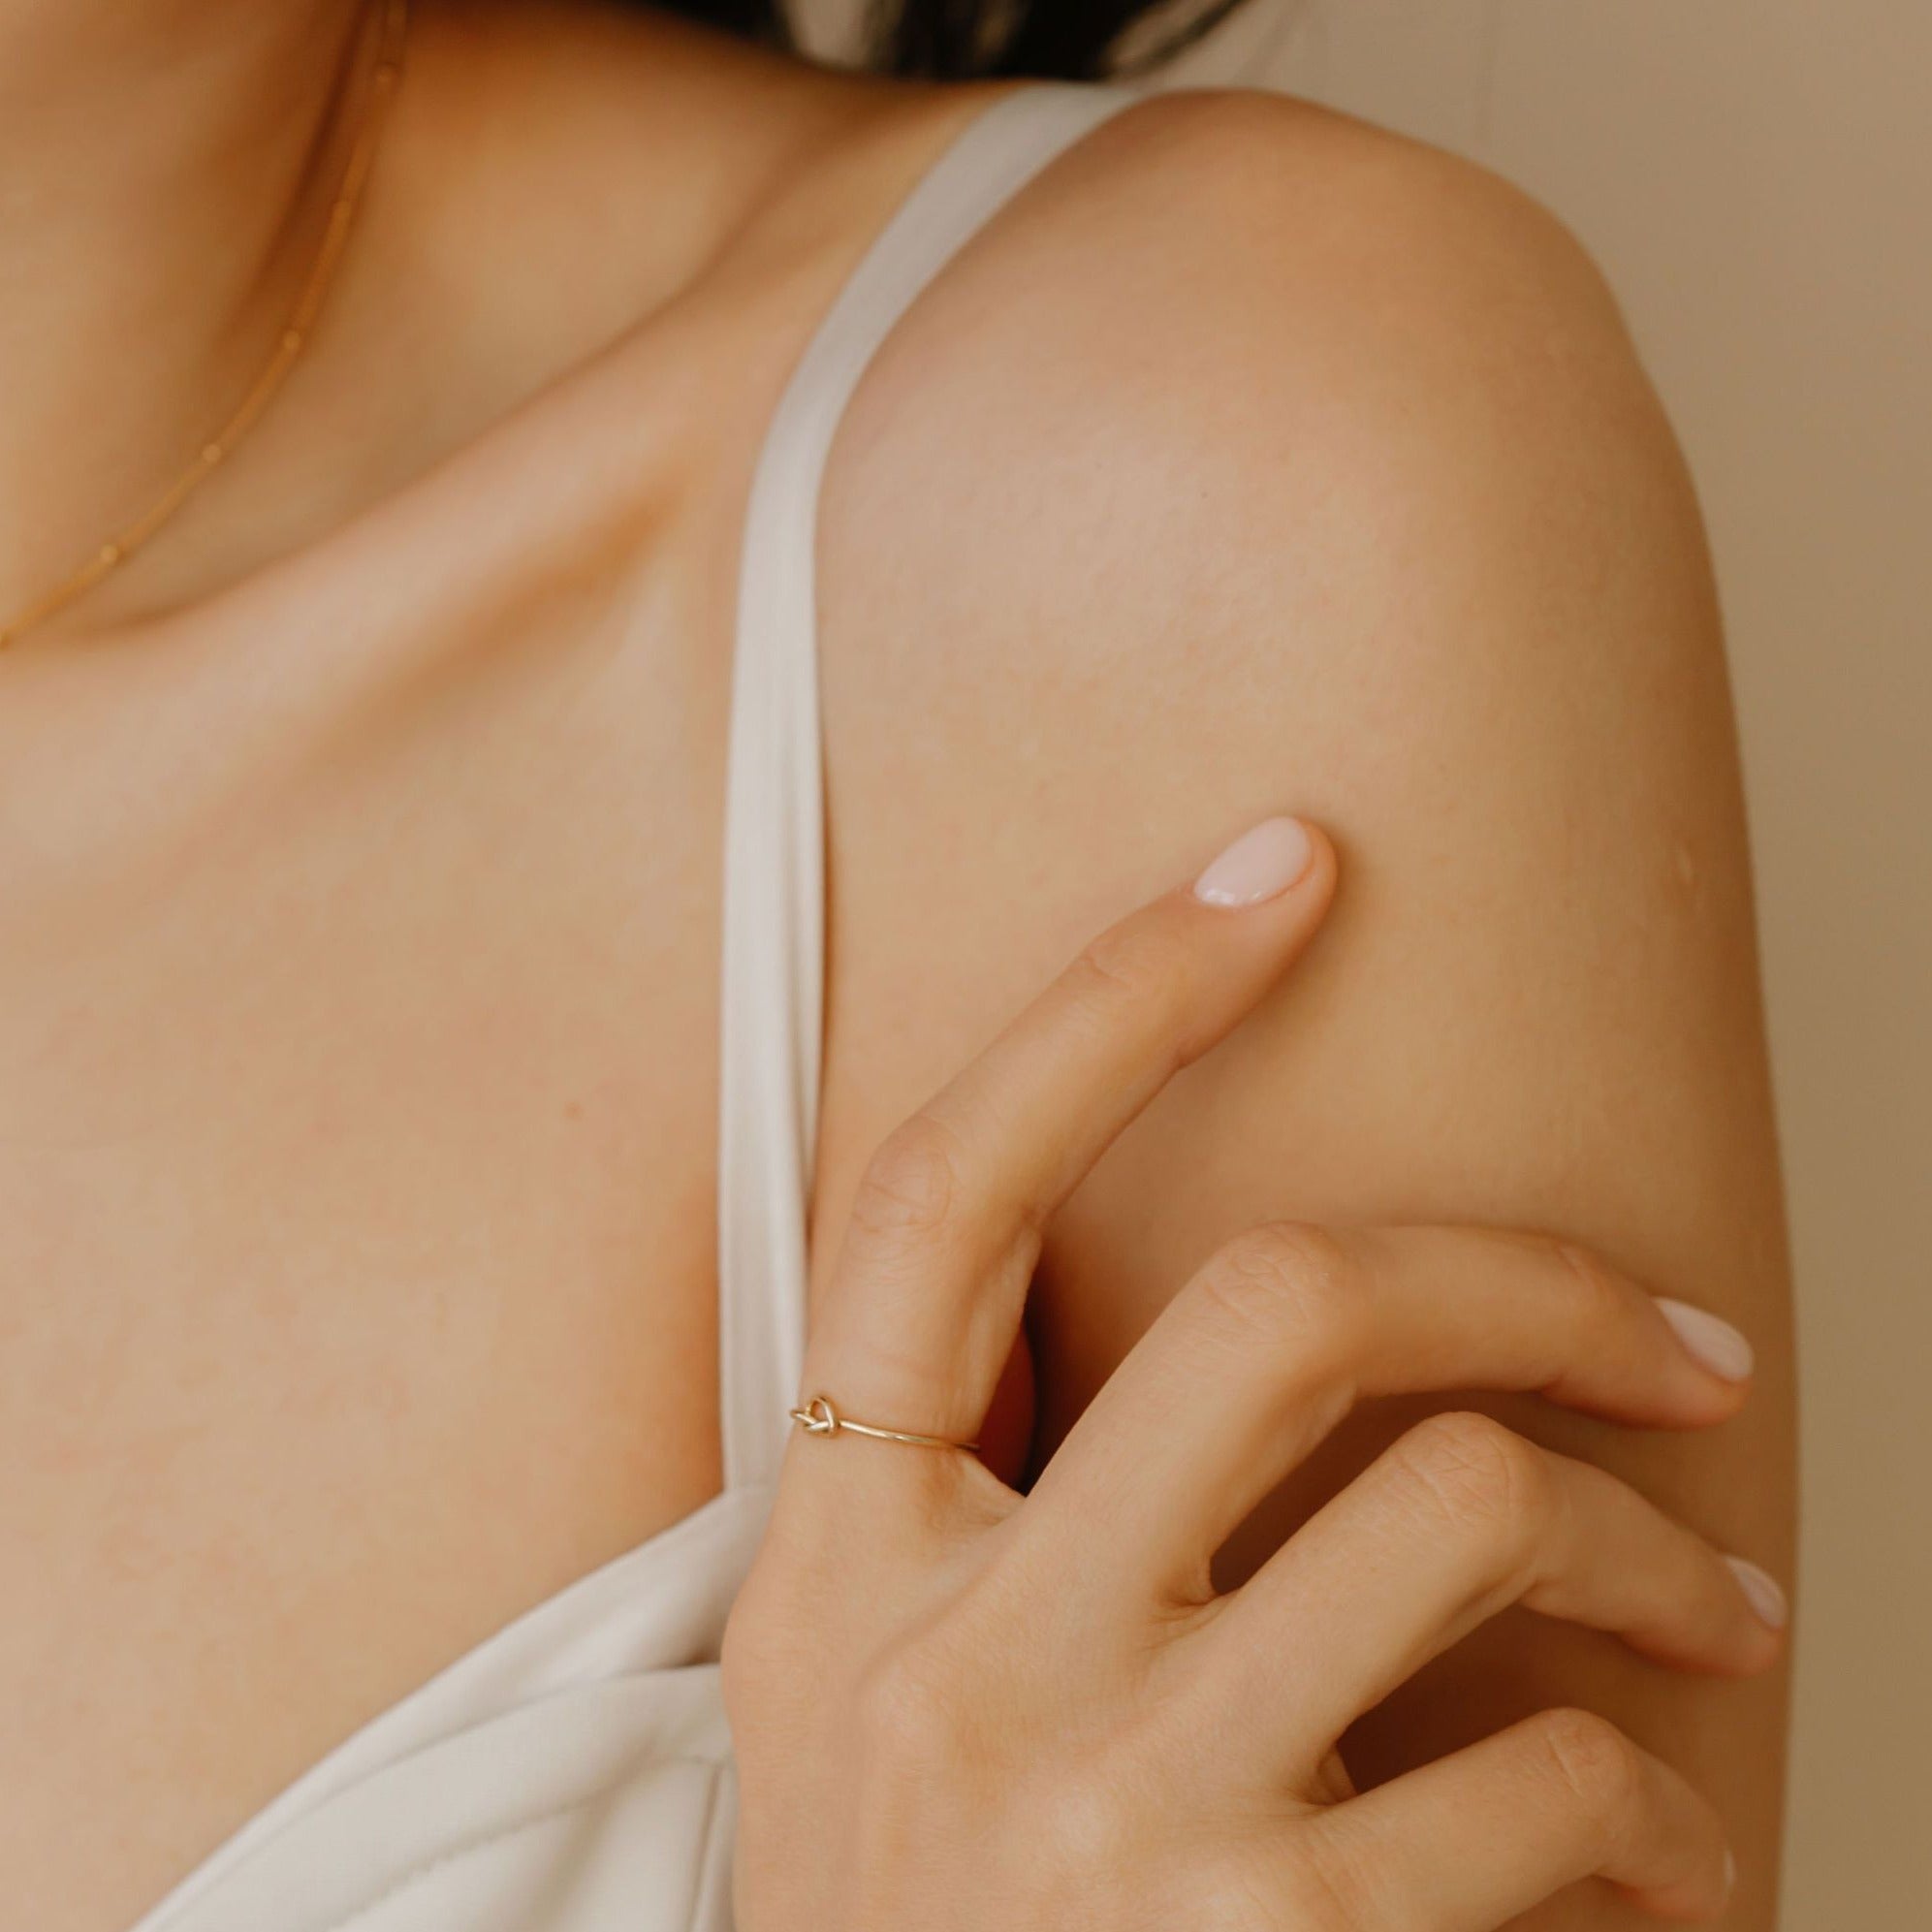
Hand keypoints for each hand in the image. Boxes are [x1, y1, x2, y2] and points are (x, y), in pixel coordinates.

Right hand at [723, 816, 1780, 1928]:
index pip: (942, 1195)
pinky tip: (1662, 1844)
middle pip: (1288, 1307)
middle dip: (1532, 1283)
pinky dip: (1652, 1803)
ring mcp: (1113, 1814)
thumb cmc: (919, 1918)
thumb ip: (986, 1506)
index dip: (1111, 998)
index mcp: (839, 1552)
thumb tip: (1257, 1344)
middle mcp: (958, 1655)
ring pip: (1463, 1517)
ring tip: (1716, 1602)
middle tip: (1680, 1341)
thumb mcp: (873, 1690)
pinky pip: (1552, 1791)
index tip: (1282, 864)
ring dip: (1653, 1553)